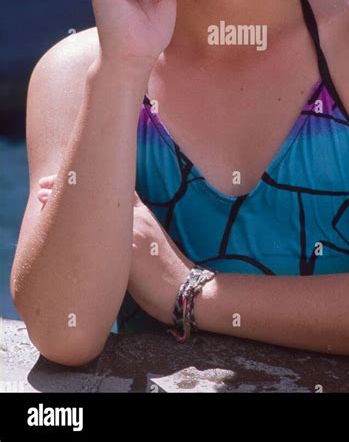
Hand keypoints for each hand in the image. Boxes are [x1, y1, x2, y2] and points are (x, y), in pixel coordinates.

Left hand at [37, 175, 193, 325]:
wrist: (187, 290)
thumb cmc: (168, 275)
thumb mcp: (152, 245)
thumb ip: (131, 235)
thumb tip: (107, 240)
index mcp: (144, 216)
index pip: (115, 187)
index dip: (89, 180)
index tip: (67, 177)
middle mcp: (137, 219)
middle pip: (100, 192)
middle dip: (71, 186)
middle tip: (45, 184)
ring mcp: (133, 233)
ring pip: (94, 209)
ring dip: (65, 200)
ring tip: (42, 195)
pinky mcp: (129, 254)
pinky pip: (98, 235)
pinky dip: (75, 224)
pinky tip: (56, 222)